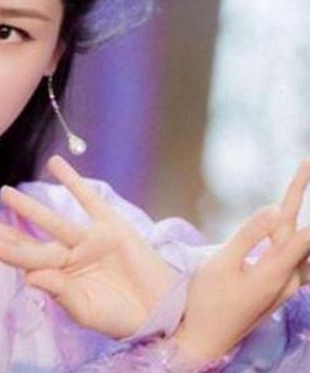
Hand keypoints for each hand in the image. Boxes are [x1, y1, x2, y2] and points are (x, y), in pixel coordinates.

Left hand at [0, 154, 176, 338]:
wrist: (164, 311)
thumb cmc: (123, 318)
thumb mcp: (91, 312)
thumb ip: (63, 294)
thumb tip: (31, 278)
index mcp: (59, 278)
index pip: (25, 261)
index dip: (7, 250)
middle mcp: (68, 256)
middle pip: (27, 238)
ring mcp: (88, 239)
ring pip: (52, 219)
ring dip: (28, 207)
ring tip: (5, 192)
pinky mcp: (111, 226)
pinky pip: (88, 199)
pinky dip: (73, 182)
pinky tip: (55, 164)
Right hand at [171, 159, 309, 365]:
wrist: (205, 341)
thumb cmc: (206, 302)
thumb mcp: (220, 265)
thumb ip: (248, 235)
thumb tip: (273, 209)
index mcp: (275, 272)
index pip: (301, 229)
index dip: (301, 195)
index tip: (307, 166)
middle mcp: (287, 279)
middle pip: (299, 232)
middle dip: (299, 197)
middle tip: (306, 164)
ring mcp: (284, 288)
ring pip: (300, 246)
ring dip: (301, 221)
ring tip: (299, 188)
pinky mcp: (276, 290)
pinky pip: (294, 259)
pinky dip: (296, 239)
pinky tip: (289, 230)